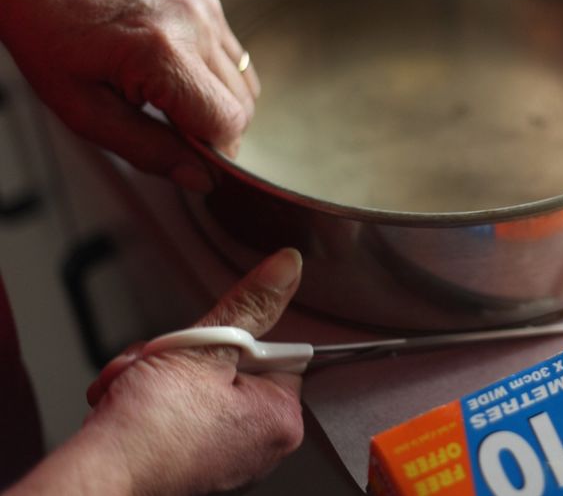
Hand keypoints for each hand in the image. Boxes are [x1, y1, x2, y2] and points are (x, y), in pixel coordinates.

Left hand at [0, 0, 258, 191]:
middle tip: (168, 127)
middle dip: (213, 129)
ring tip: (170, 98)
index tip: (182, 152)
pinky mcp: (208, 2)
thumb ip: (148, 150)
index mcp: (160, 52)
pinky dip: (216, 78)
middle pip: (242, 106)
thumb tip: (200, 179)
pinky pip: (236, 60)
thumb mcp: (86, 114)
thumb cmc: (54, 47)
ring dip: (217, 103)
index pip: (227, 122)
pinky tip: (178, 72)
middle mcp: (192, 24)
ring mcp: (204, 9)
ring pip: (246, 86)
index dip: (211, 150)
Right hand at [85, 249, 303, 494]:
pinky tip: (124, 405)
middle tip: (158, 362)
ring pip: (194, 387)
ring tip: (134, 385)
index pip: (274, 353)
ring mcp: (222, 458)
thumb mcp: (206, 346)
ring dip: (156, 375)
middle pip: (228, 367)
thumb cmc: (149, 428)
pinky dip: (147, 402)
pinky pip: (175, 415)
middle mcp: (259, 446)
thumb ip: (250, 305)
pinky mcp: (187, 464)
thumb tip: (287, 268)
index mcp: (280, 420)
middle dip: (183, 355)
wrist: (97, 479)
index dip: (235, 336)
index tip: (207, 340)